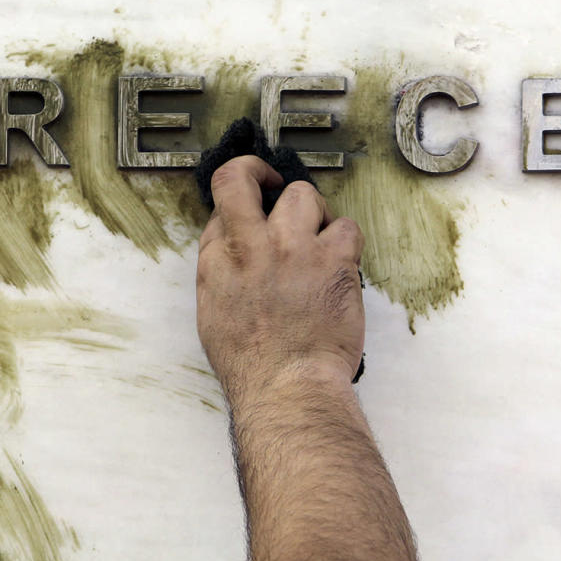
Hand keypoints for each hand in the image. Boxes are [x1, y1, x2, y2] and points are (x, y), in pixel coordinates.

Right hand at [196, 155, 364, 401]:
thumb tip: (233, 238)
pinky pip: (346, 227)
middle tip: (277, 186)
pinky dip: (345, 243)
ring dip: (312, 213)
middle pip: (246, 177)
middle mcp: (251, 244)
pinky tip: (339, 264)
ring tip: (316, 239)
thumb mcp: (213, 312)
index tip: (253, 191)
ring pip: (304, 195)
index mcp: (217, 259)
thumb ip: (222, 267)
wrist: (288, 386)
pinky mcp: (333, 259)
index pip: (222, 199)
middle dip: (262, 173)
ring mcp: (293, 248)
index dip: (240, 191)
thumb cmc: (252, 363)